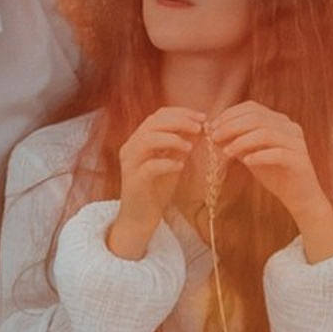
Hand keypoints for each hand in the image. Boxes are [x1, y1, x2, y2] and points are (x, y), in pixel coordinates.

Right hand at [112, 105, 206, 252]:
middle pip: (153, 123)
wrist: (140, 218)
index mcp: (139, 140)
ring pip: (147, 140)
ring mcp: (130, 164)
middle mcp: (131, 147)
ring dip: (172, 139)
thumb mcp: (172, 162)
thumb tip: (201, 127)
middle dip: (179, 122)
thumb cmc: (156, 189)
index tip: (202, 117)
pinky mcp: (133, 181)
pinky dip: (167, 163)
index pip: (158, 116)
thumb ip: (182, 145)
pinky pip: (149, 166)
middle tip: (199, 128)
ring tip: (190, 147)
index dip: (181, 113)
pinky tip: (180, 166)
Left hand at [210, 100, 332, 257]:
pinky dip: (259, 156)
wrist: (300, 197)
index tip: (212, 127)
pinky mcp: (299, 160)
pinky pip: (277, 153)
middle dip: (231, 126)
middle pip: (256, 118)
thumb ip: (236, 143)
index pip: (252, 108)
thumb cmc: (275, 174)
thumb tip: (214, 133)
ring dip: (241, 141)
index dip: (230, 114)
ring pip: (265, 133)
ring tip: (226, 152)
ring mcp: (297, 143)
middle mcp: (290, 127)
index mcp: (279, 121)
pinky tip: (246, 162)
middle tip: (214, 138)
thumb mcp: (251, 155)